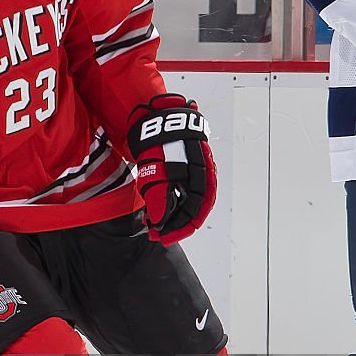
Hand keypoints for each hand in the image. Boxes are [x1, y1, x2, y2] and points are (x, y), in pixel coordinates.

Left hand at [126, 93, 216, 244]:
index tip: (164, 238)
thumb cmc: (160, 140)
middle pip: (192, 208)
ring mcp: (192, 171)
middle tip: (156, 234)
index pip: (196, 210)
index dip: (181, 228)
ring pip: (185, 201)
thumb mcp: (158, 171)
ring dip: (171, 215)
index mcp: (202, 176)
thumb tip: (159, 221)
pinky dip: (168, 203)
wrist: (154, 117)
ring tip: (153, 225)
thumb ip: (159, 198)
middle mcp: (201, 175)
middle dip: (175, 224)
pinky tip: (155, 209)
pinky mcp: (181, 168)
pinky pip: (178, 191)